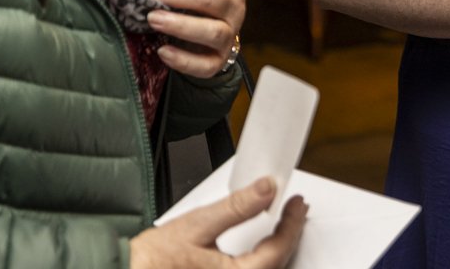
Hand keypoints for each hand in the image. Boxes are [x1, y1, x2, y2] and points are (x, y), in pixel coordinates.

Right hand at [130, 177, 307, 268]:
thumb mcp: (197, 225)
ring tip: (285, 226)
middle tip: (297, 211)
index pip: (278, 249)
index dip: (293, 223)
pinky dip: (262, 262)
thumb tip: (266, 189)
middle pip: (278, 265)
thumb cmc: (152, 262)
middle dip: (290, 236)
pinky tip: (261, 250)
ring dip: (279, 250)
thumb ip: (236, 208)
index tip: (297, 203)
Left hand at [141, 0, 247, 77]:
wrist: (209, 36)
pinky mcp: (219, 61)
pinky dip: (183, 59)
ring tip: (153, 19)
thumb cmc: (195, 3)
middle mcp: (235, 8)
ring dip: (180, 24)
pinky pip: (205, 65)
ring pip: (213, 31)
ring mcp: (230, 36)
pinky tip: (162, 51)